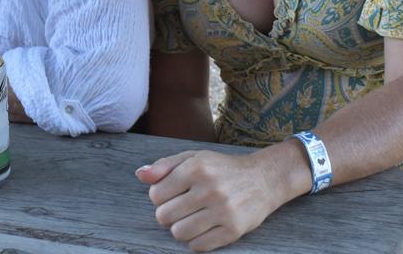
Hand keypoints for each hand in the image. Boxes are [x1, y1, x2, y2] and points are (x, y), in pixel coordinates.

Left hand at [135, 150, 287, 251]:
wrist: (262, 179)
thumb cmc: (221, 168)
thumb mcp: (193, 157)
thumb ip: (164, 166)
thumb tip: (140, 175)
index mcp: (196, 168)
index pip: (156, 194)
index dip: (158, 197)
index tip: (170, 194)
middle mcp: (209, 189)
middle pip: (164, 216)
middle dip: (166, 214)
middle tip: (178, 208)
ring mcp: (223, 211)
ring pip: (179, 233)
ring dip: (180, 229)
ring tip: (189, 219)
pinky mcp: (234, 230)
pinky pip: (199, 246)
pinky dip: (195, 240)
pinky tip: (202, 228)